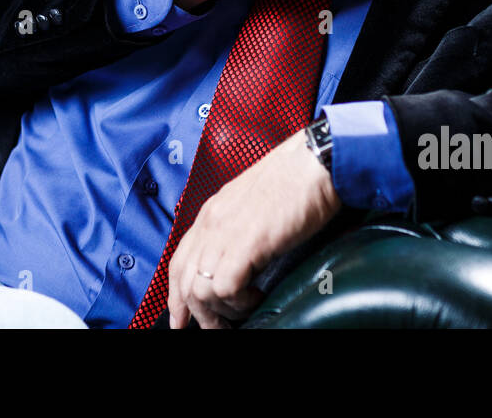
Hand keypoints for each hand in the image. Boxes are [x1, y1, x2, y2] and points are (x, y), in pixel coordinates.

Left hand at [167, 128, 341, 328]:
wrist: (315, 162)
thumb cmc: (295, 179)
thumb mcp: (253, 204)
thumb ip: (238, 228)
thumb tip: (240, 260)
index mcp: (212, 212)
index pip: (179, 260)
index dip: (177, 294)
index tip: (181, 317)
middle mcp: (212, 222)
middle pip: (183, 279)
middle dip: (195, 313)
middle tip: (216, 329)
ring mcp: (225, 232)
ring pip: (199, 289)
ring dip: (219, 312)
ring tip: (243, 313)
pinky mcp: (246, 243)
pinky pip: (225, 288)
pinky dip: (239, 302)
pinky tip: (257, 296)